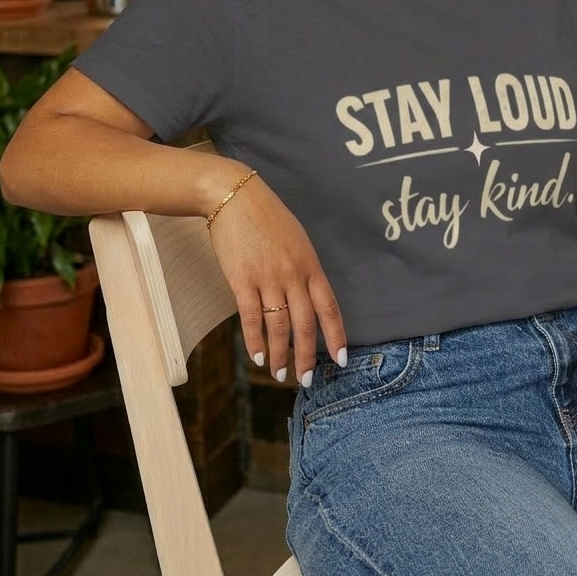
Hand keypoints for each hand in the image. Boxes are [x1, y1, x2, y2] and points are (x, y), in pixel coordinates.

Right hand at [207, 169, 346, 385]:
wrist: (235, 196)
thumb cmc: (266, 217)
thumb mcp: (297, 240)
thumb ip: (303, 269)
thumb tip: (307, 299)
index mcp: (310, 265)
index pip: (329, 307)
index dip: (336, 336)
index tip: (341, 359)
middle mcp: (293, 274)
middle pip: (305, 324)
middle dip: (307, 356)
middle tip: (307, 380)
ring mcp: (268, 277)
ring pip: (279, 326)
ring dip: (279, 355)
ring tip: (279, 374)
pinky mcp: (242, 279)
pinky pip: (251, 317)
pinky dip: (255, 340)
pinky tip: (257, 357)